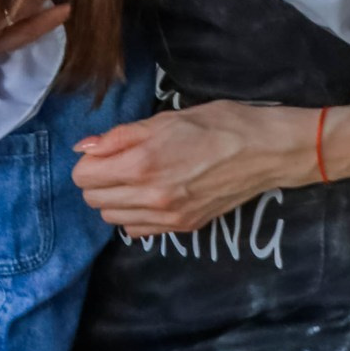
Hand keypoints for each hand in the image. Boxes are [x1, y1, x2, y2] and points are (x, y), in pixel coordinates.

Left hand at [73, 99, 315, 235]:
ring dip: (114, 200)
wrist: (265, 151)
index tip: (103, 152)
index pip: (84, 177)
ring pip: (112, 219)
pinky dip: (134, 215)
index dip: (89, 162)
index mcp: (143, 164)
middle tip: (116, 163)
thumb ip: (119, 137)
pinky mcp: (184, 227)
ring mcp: (168, 216)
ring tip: (134, 179)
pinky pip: (137, 230)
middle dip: (97, 181)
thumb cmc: (217, 125)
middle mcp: (152, 197)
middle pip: (93, 200)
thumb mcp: (164, 119)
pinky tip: (149, 196)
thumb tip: (84, 148)